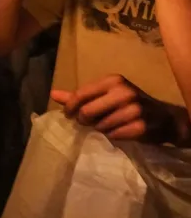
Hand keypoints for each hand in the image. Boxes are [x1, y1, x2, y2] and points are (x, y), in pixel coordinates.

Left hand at [51, 74, 186, 143]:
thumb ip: (80, 95)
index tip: (68, 115)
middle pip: (87, 111)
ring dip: (98, 130)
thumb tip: (53, 94)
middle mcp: (123, 92)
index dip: (70, 107)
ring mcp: (133, 109)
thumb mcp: (106, 94)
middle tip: (85, 123)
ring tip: (104, 127)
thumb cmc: (129, 104)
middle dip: (83, 120)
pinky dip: (111, 137)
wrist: (165, 118)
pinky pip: (113, 135)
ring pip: (100, 125)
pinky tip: (116, 133)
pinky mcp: (140, 126)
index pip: (81, 94)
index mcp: (112, 81)